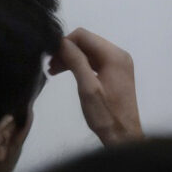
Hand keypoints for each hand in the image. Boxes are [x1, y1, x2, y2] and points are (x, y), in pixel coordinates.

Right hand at [50, 29, 143, 145]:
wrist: (123, 136)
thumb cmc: (105, 114)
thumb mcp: (87, 87)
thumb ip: (76, 61)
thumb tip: (62, 41)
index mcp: (115, 56)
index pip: (84, 35)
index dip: (64, 42)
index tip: (50, 55)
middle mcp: (119, 55)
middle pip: (87, 42)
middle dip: (67, 50)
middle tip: (49, 65)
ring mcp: (118, 64)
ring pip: (89, 52)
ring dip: (71, 58)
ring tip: (53, 71)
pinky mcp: (115, 73)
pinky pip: (94, 62)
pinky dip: (80, 65)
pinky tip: (66, 73)